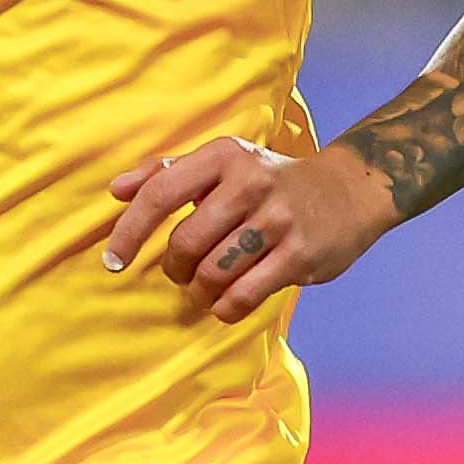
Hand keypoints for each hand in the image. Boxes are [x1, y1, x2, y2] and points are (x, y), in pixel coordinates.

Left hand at [100, 138, 383, 322]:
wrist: (349, 190)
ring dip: (199, 290)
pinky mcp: (300, 255)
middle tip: (181, 272)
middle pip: (186, 242)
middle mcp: (251, 183)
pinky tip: (226, 303)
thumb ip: (168, 173)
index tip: (114, 260)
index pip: (160, 193)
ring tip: (205, 287)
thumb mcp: (224, 162)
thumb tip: (116, 190)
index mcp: (225, 156)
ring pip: (213, 273)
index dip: (129, 231)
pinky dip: (225, 307)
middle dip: (175, 268)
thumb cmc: (270, 179)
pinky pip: (243, 296)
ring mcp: (278, 221)